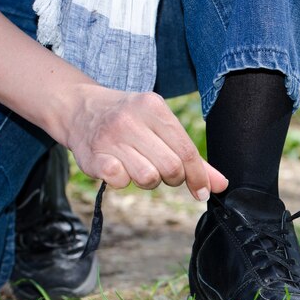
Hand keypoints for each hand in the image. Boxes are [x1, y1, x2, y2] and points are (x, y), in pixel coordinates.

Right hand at [55, 85, 227, 199]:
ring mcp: (109, 137)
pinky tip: (119, 168)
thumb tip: (221, 185)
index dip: (198, 176)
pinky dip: (123, 182)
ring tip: (139, 166)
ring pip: (148, 178)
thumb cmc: (130, 120)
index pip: (186, 150)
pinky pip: (120, 182)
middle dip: (173, 178)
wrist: (79, 109)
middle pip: (170, 168)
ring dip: (148, 180)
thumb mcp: (162, 126)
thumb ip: (192, 157)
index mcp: (153, 106)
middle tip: (162, 171)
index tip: (203, 192)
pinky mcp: (92, 156)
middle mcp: (130, 119)